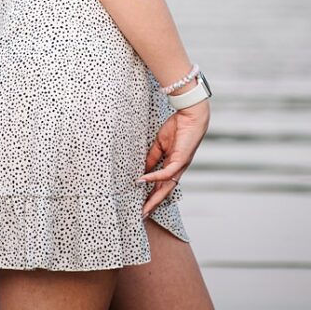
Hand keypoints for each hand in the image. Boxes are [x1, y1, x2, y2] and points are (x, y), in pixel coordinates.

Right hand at [136, 99, 209, 217]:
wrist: (190, 116)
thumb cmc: (177, 127)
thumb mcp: (159, 144)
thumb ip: (152, 158)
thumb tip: (142, 170)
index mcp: (172, 166)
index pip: (161, 185)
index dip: (151, 195)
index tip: (141, 205)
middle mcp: (177, 170)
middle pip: (164, 192)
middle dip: (153, 204)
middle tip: (142, 216)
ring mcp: (179, 166)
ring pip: (166, 187)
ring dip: (154, 199)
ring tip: (144, 208)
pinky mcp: (180, 160)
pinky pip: (166, 172)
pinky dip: (154, 177)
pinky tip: (143, 181)